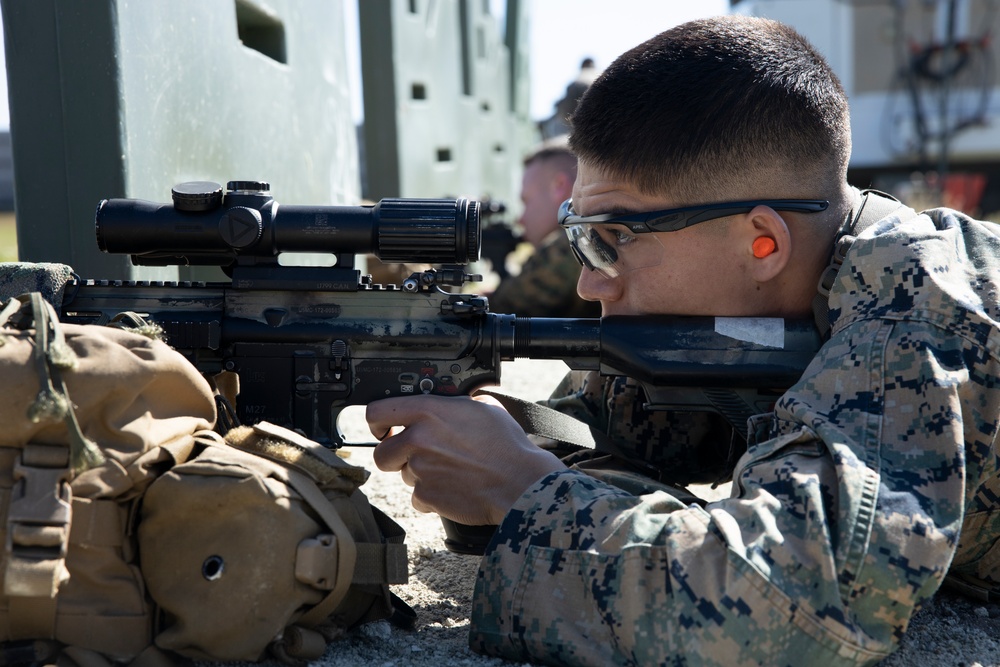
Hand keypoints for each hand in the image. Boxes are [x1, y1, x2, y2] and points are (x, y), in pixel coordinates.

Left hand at [367, 394, 565, 525]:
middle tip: (414, 454)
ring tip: (448, 470)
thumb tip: (450, 401)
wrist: (519, 482)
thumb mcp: (483, 407)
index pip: (377, 412)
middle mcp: (418, 440)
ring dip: (418, 474)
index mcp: (428, 411)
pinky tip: (453, 487)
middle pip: (381, 452)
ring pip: (403, 475)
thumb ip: (455, 403)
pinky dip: (431, 496)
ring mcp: (419, 471)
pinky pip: (418, 497)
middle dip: (394, 455)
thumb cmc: (506, 445)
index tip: (382, 428)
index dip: (376, 422)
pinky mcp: (426, 497)